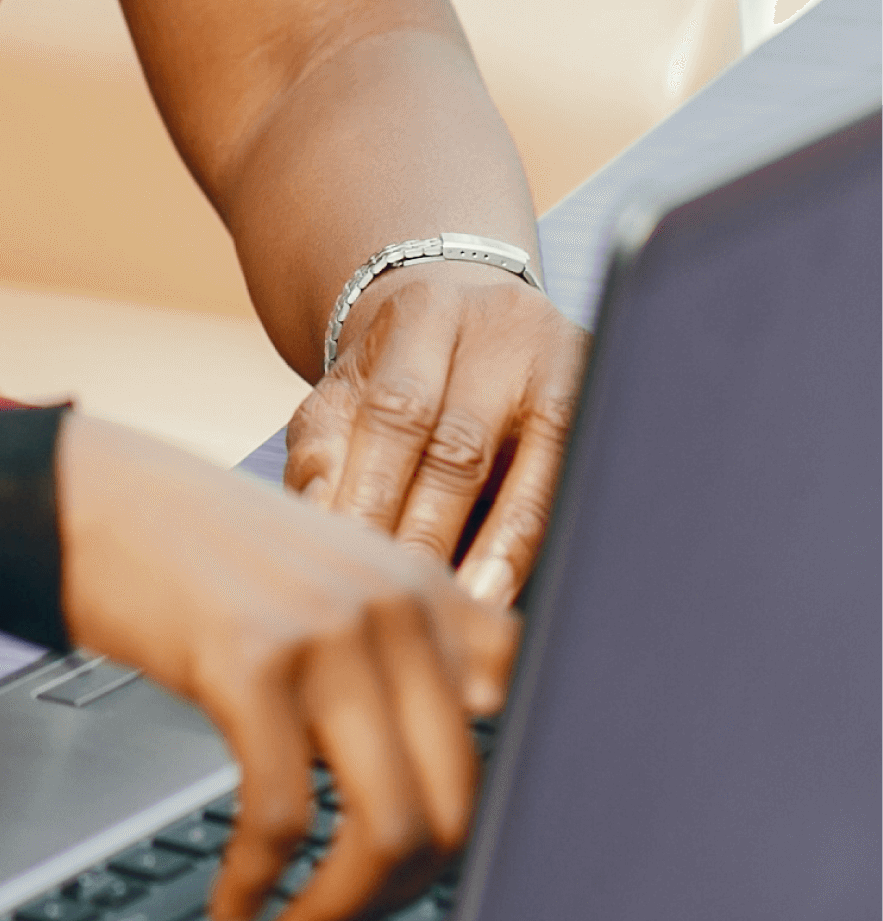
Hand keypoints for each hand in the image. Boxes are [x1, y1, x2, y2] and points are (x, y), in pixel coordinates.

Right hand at [52, 414, 517, 920]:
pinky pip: (282, 816)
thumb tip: (444, 794)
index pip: (510, 738)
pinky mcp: (253, 661)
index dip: (464, 831)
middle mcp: (398, 607)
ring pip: (388, 828)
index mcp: (427, 591)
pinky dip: (257, 885)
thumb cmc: (195, 554)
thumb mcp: (325, 584)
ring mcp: (331, 631)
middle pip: (456, 804)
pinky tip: (232, 908)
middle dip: (398, 899)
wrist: (85, 495)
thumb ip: (397, 658)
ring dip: (337, 914)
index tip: (407, 881)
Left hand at [285, 266, 587, 607]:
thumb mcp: (345, 393)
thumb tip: (318, 516)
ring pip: (536, 468)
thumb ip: (322, 450)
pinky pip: (576, 481)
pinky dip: (542, 541)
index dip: (374, 490)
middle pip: (462, 443)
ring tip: (468, 605)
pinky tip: (514, 587)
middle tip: (404, 596)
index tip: (352, 558)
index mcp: (425, 314)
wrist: (473, 322)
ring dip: (498, 548)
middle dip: (428, 530)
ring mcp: (566, 364)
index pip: (397, 409)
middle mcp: (502, 331)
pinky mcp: (603, 404)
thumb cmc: (396, 376)